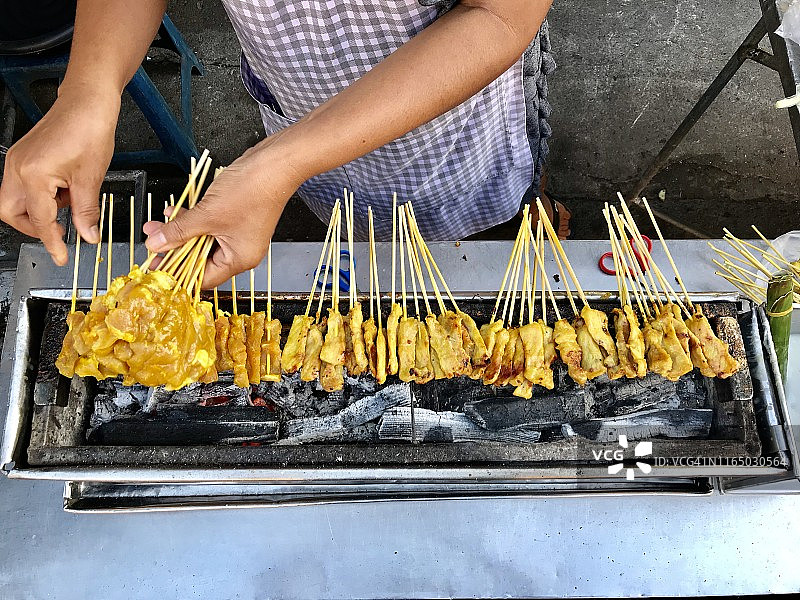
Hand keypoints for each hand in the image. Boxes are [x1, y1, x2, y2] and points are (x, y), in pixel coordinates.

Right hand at [0, 86, 118, 264]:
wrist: (87, 101)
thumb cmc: (89, 129)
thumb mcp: (91, 177)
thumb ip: (86, 211)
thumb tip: (87, 235)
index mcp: (32, 174)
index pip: (39, 221)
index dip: (52, 242)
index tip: (60, 257)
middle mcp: (17, 167)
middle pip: (11, 212)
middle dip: (33, 227)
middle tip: (60, 232)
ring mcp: (17, 160)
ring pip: (15, 200)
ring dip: (39, 210)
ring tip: (69, 202)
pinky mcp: (23, 156)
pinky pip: (23, 185)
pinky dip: (41, 196)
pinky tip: (64, 190)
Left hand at [143, 139, 304, 287]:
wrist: (273, 165)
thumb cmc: (250, 192)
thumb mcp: (207, 215)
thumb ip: (179, 231)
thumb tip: (156, 244)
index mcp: (239, 260)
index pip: (202, 278)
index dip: (177, 273)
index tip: (156, 267)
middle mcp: (240, 251)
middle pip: (200, 259)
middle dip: (174, 249)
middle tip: (153, 244)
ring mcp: (238, 234)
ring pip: (201, 240)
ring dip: (179, 232)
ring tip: (156, 225)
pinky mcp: (234, 218)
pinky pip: (208, 225)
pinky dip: (191, 220)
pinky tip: (174, 212)